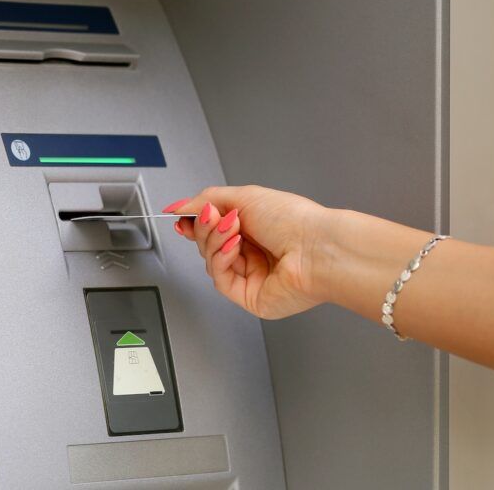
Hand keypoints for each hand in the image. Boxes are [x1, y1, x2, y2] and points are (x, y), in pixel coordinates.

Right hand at [163, 185, 329, 318]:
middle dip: (206, 227)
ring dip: (215, 240)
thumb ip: (205, 200)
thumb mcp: (243, 196)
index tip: (181, 216)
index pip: (213, 227)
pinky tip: (234, 247)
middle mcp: (252, 251)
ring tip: (232, 227)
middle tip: (214, 216)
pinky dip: (221, 259)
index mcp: (254, 227)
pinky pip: (219, 278)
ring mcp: (250, 275)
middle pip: (208, 243)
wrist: (317, 248)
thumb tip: (177, 207)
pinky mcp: (248, 296)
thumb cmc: (294, 220)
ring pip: (210, 259)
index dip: (196, 222)